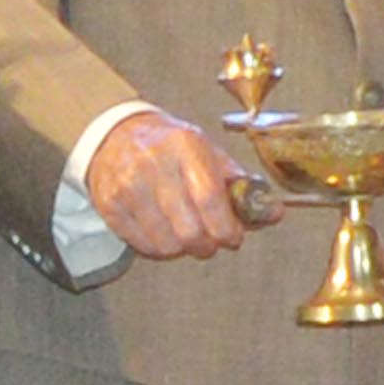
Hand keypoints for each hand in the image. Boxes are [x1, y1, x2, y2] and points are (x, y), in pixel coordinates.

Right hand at [85, 106, 254, 265]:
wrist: (115, 135)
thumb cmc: (170, 147)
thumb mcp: (207, 151)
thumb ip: (240, 183)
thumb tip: (274, 212)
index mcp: (185, 147)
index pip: (210, 199)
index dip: (226, 228)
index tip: (233, 238)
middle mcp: (153, 164)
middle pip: (188, 228)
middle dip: (206, 245)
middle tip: (210, 243)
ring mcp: (128, 186)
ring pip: (165, 243)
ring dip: (182, 249)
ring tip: (185, 237)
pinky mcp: (109, 205)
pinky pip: (142, 245)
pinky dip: (158, 249)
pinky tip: (163, 235)